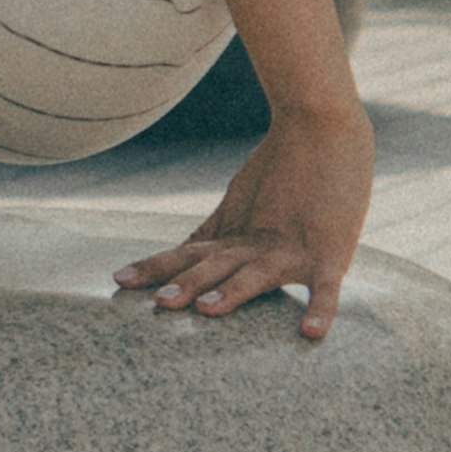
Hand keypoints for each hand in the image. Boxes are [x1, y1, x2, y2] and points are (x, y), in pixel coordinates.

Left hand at [116, 103, 372, 342]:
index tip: (119, 280)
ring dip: (233, 291)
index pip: (188, 252)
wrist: (325, 119)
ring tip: (207, 310)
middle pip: (215, 263)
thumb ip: (217, 228)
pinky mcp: (332, 250)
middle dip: (186, 282)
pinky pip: (327, 285)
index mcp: (237, 234)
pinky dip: (322, 308)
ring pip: (258, 272)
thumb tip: (184, 250)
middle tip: (157, 302)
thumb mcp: (244, 199)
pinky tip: (311, 332)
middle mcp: (257, 242)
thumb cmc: (286, 160)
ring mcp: (292, 247)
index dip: (154, 265)